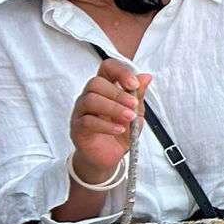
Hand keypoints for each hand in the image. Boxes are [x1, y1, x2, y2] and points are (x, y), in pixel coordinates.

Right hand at [69, 59, 150, 181]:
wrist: (111, 155)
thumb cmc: (122, 130)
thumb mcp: (136, 111)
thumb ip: (139, 94)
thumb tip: (146, 77)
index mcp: (106, 87)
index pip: (107, 68)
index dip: (120, 72)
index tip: (134, 84)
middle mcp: (90, 96)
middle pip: (96, 83)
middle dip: (118, 94)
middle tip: (133, 106)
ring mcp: (81, 111)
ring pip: (90, 100)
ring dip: (113, 108)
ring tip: (129, 118)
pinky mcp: (77, 128)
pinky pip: (87, 121)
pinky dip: (106, 125)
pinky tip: (120, 129)